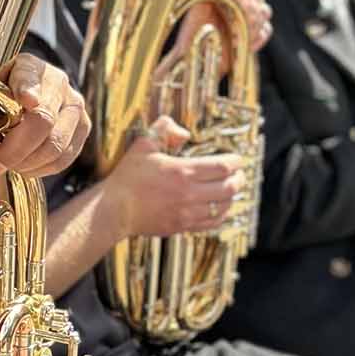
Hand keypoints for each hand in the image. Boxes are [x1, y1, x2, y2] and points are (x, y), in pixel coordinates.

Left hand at [0, 55, 90, 178]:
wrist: (31, 98)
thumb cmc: (5, 95)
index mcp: (30, 67)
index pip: (29, 79)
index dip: (28, 90)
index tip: (26, 100)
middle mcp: (58, 83)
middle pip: (43, 121)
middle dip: (14, 150)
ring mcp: (74, 106)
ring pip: (54, 146)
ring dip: (25, 163)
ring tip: (5, 166)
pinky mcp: (83, 128)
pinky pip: (63, 158)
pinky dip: (40, 169)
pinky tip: (23, 167)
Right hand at [102, 115, 244, 237]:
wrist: (115, 209)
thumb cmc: (128, 176)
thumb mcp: (144, 144)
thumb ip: (165, 129)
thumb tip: (185, 133)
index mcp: (183, 172)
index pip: (223, 167)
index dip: (236, 161)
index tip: (237, 159)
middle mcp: (189, 194)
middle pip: (230, 188)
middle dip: (239, 179)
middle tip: (239, 174)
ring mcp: (187, 213)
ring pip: (224, 207)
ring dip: (232, 197)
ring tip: (231, 189)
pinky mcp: (182, 226)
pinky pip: (212, 223)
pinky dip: (221, 214)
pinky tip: (220, 208)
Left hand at [161, 0, 272, 81]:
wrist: (196, 56)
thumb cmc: (193, 32)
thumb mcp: (196, 11)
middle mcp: (238, 0)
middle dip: (251, 6)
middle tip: (241, 18)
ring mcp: (249, 17)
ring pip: (265, 11)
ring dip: (255, 22)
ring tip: (240, 34)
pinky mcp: (255, 34)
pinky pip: (266, 31)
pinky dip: (258, 36)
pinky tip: (245, 44)